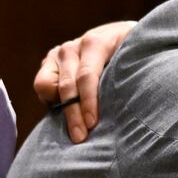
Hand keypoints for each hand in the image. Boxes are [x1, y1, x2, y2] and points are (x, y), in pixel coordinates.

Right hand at [34, 20, 135, 143]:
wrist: (120, 39)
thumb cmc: (132, 56)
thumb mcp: (135, 59)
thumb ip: (131, 74)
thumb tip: (133, 105)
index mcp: (96, 42)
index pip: (87, 75)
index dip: (89, 101)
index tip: (93, 124)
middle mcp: (74, 46)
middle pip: (67, 85)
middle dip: (74, 114)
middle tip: (81, 138)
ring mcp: (59, 54)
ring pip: (47, 85)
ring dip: (62, 111)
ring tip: (76, 132)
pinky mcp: (50, 63)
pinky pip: (41, 85)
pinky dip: (50, 101)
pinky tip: (67, 113)